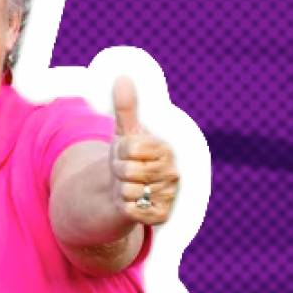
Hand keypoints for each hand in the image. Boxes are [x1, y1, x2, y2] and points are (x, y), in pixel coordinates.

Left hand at [110, 76, 177, 224]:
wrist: (125, 188)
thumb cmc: (128, 157)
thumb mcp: (124, 131)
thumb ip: (125, 107)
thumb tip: (123, 77)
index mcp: (166, 148)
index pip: (132, 147)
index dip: (121, 150)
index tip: (126, 150)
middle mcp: (173, 172)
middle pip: (129, 170)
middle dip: (118, 170)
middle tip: (124, 170)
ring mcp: (170, 194)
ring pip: (129, 191)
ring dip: (120, 189)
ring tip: (127, 185)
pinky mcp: (162, 215)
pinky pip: (132, 210)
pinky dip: (125, 206)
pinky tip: (131, 201)